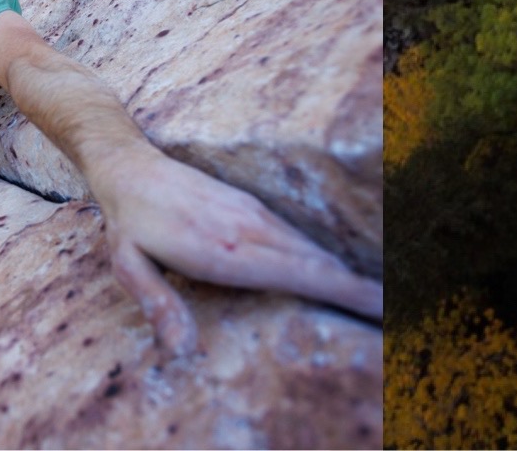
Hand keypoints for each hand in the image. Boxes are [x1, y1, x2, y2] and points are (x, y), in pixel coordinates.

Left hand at [88, 148, 382, 361]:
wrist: (133, 166)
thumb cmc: (129, 224)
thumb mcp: (129, 266)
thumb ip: (158, 304)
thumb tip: (182, 349)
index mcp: (224, 249)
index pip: (294, 273)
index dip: (338, 287)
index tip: (374, 299)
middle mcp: (247, 229)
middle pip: (313, 261)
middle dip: (352, 283)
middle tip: (388, 305)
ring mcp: (252, 213)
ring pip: (308, 245)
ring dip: (341, 268)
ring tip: (372, 291)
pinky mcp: (251, 205)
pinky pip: (294, 233)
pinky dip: (320, 253)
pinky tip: (332, 266)